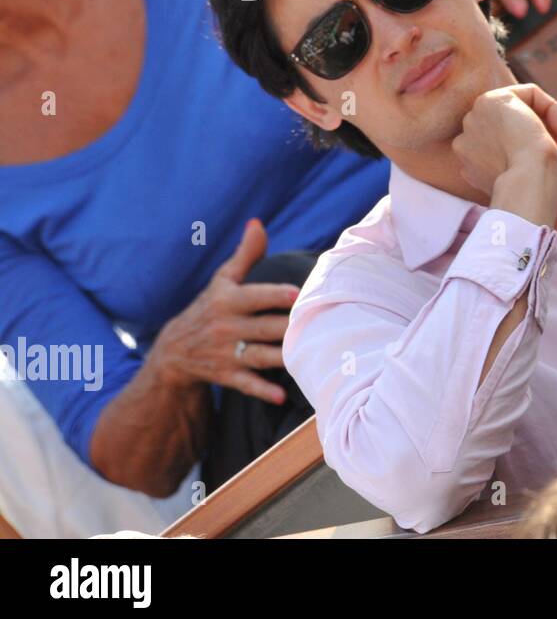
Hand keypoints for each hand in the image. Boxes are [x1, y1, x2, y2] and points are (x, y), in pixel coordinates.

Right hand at [148, 219, 297, 404]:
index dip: (277, 295)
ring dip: (283, 358)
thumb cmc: (211, 307)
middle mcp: (227, 327)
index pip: (257, 296)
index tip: (300, 293)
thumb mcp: (223, 280)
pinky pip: (247, 384)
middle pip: (265, 328)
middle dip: (288, 328)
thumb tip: (258, 223)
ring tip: (308, 356)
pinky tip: (281, 395)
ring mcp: (227, 353)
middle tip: (319, 324)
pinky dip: (263, 391)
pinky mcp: (228, 375)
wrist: (174, 351)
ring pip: (261, 356)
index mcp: (228, 300)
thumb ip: (246, 254)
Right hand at [451, 83, 556, 225]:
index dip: (532, 152)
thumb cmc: (535, 194)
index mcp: (472, 166)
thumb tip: (554, 169)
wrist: (529, 184)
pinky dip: (551, 108)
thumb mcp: (527, 186)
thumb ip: (526, 170)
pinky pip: (530, 94)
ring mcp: (476, 119)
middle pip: (510, 126)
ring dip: (548, 122)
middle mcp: (467, 141)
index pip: (505, 147)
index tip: (556, 163)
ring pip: (521, 109)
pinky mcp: (492, 100)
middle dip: (540, 134)